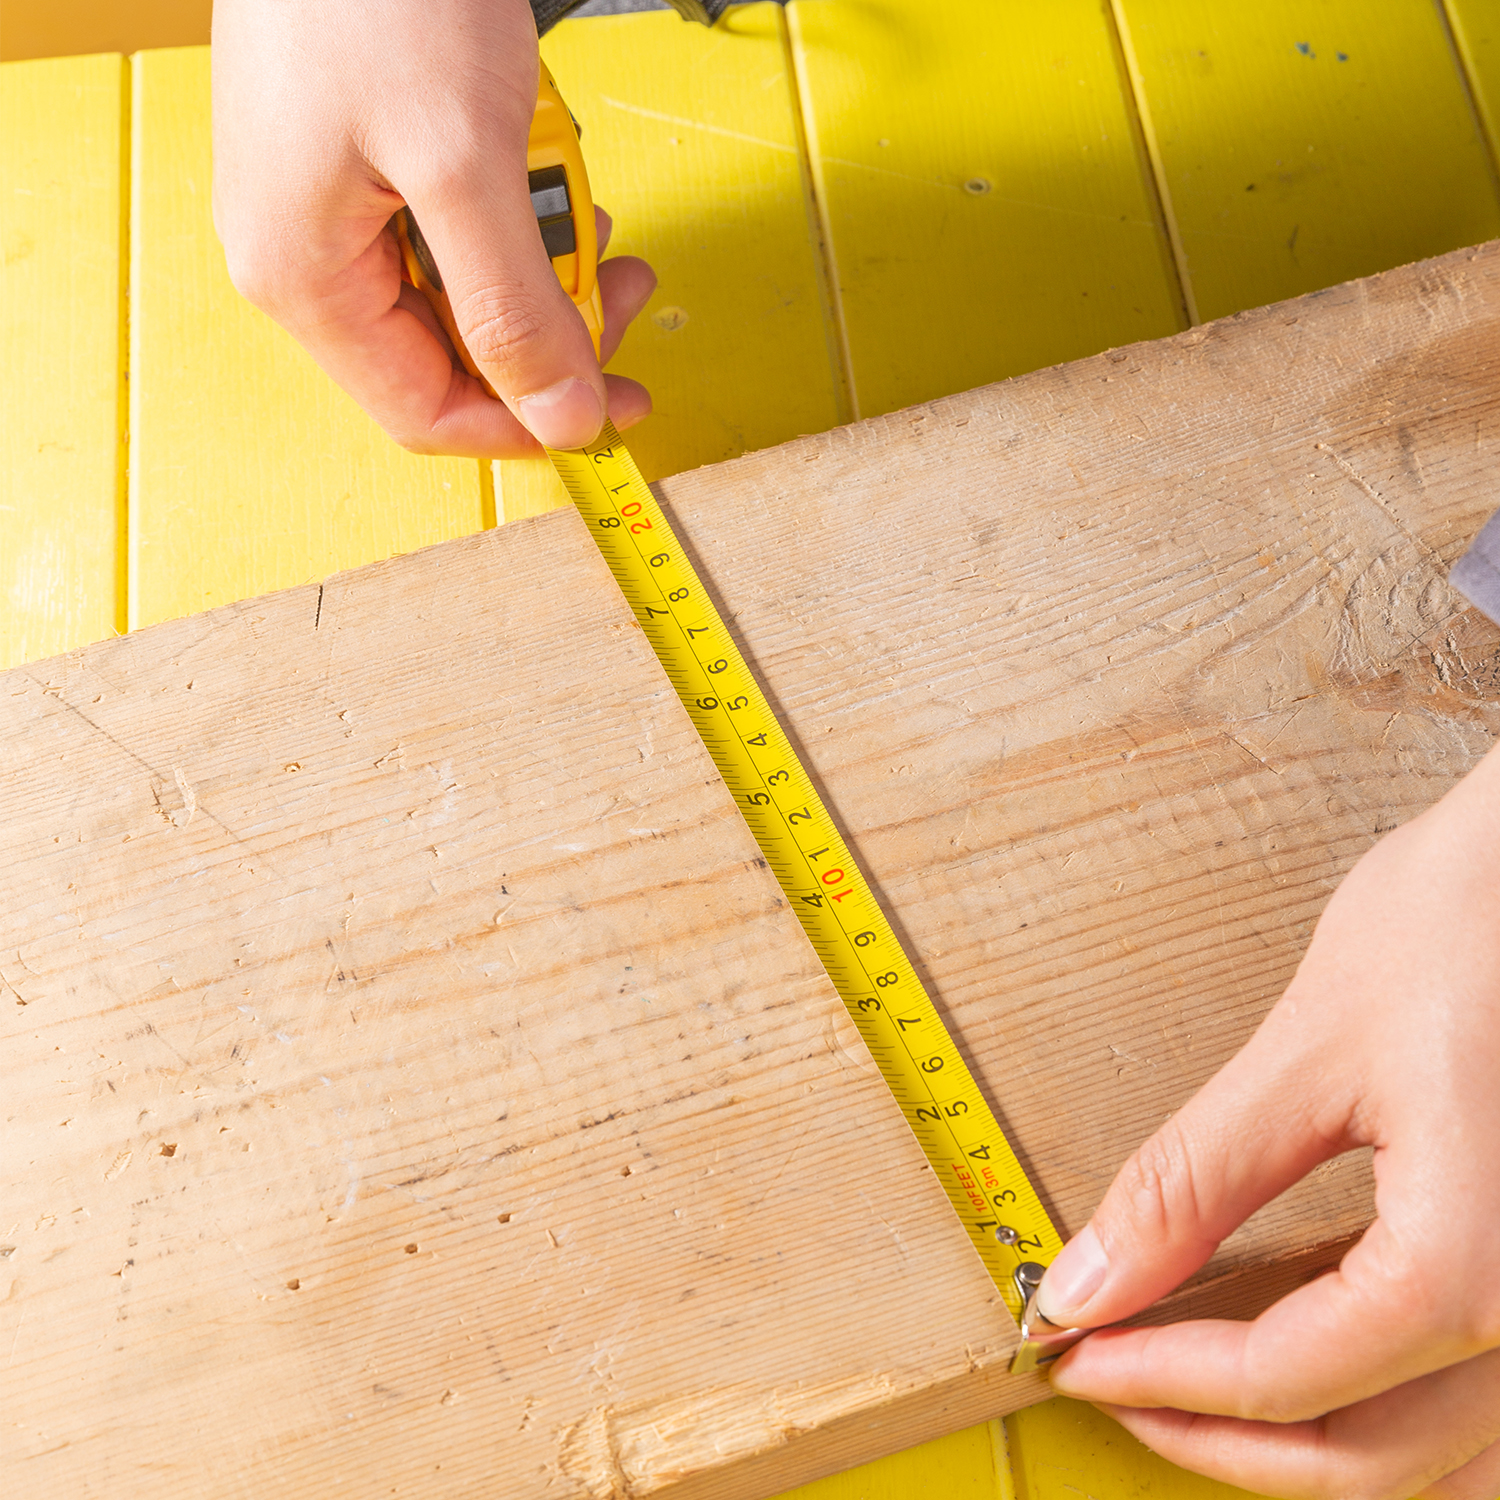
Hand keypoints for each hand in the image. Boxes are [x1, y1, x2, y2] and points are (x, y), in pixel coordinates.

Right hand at [212, 0, 655, 456]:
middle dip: (549, 336)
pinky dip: (517, 217)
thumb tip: (564, 418)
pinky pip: (457, 230)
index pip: (429, 414)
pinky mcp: (367, 160)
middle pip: (452, 359)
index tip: (617, 407)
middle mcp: (308, 258)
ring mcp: (334, 207)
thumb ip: (515, 310)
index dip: (530, 424)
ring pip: (463, 297)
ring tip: (591, 215)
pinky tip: (549, 174)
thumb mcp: (464, 166)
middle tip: (621, 283)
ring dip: (542, 272)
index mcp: (305, 280)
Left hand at [1036, 740, 1499, 1499]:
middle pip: (1366, 1460)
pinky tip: (1324, 1374)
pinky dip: (1396, 1419)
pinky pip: (1488, 1413)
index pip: (1287, 1382)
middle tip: (1110, 1380)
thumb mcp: (1311, 1049)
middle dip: (1218, 1437)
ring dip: (1314, 1449)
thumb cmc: (1472, 919)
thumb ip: (1194, 1181)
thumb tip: (1090, 1280)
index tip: (1071, 1352)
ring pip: (1443, 1467)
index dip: (1158, 1379)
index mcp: (1475, 1266)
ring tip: (1198, 1394)